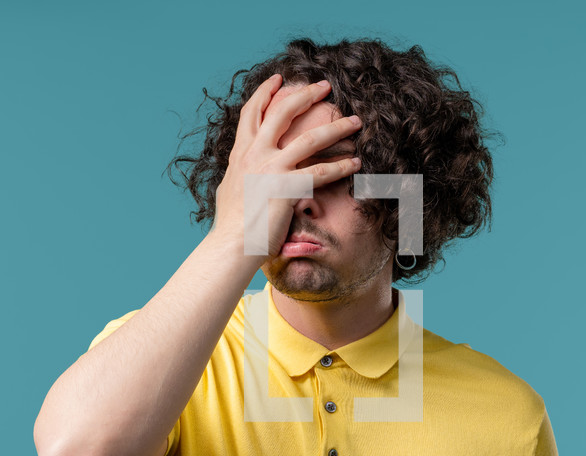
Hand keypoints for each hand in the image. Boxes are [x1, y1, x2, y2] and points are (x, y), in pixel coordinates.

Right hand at [212, 75, 362, 262]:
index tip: (279, 78)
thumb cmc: (231, 224)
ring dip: (337, 127)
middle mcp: (255, 155)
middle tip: (325, 86)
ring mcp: (272, 169)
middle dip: (306, 95)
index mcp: (240, 153)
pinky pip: (322, 173)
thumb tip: (239, 169)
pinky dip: (342, 166)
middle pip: (283, 112)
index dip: (265, 91)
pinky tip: (356, 163)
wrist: (230, 246)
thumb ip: (238, 172)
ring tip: (355, 121)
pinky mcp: (288, 188)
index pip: (252, 112)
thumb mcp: (229, 188)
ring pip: (311, 139)